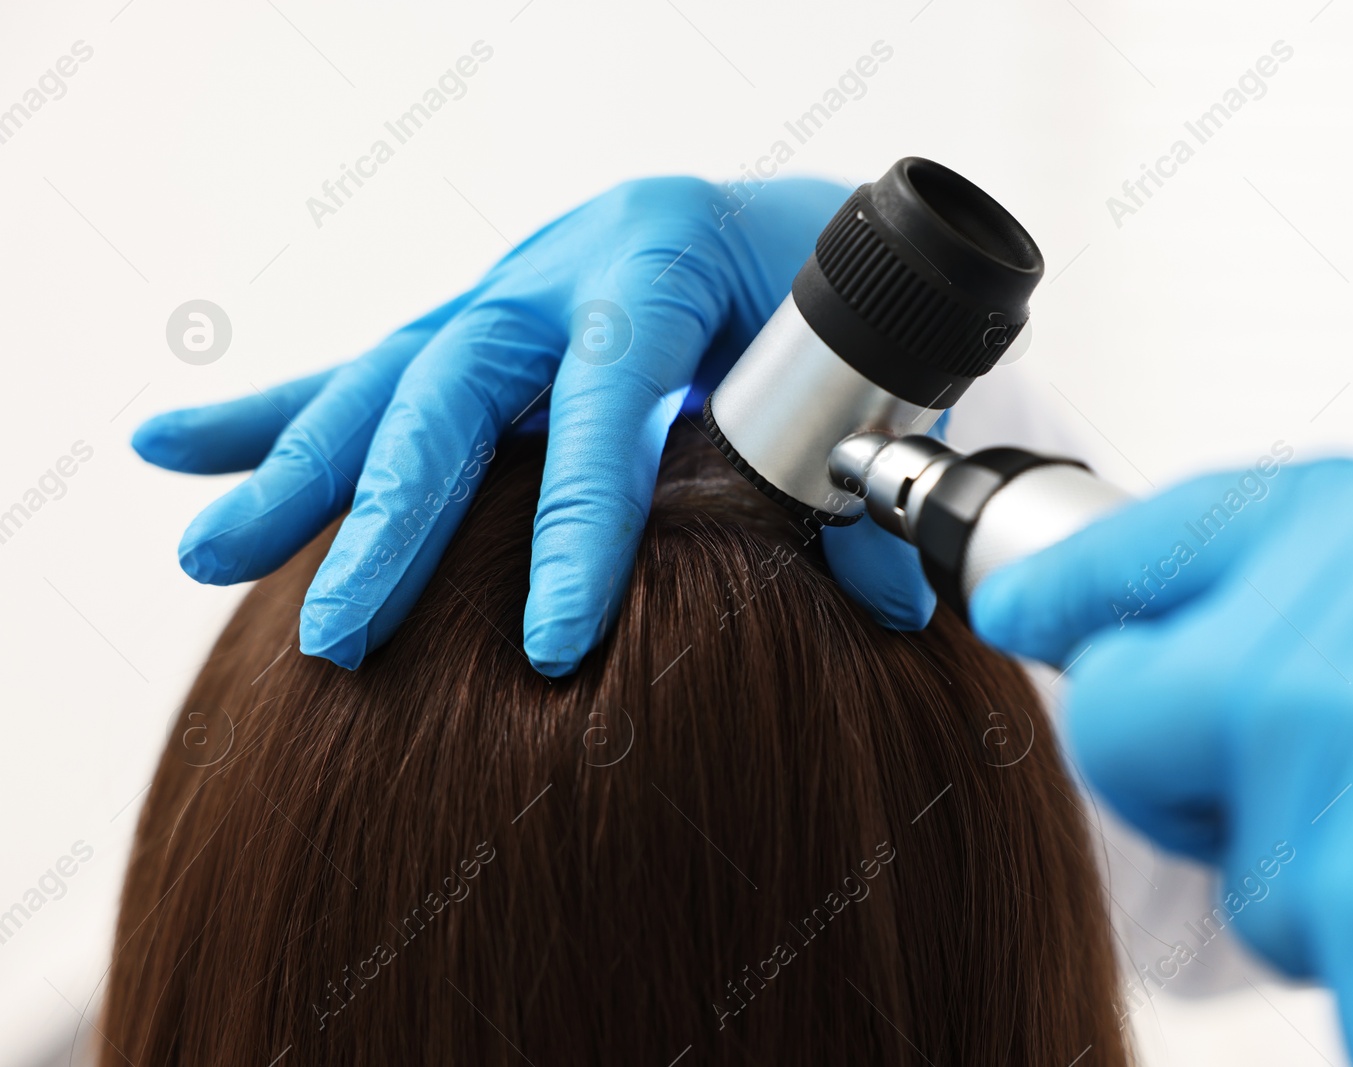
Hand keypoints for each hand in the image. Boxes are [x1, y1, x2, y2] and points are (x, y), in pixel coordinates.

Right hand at [133, 177, 934, 672]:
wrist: (789, 220)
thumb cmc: (822, 296)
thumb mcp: (856, 369)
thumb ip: (862, 482)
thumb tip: (889, 606)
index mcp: (657, 259)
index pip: (606, 397)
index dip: (579, 522)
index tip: (553, 646)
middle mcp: (555, 267)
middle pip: (454, 392)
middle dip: (390, 518)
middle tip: (337, 637)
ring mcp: (499, 294)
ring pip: (383, 382)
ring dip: (293, 471)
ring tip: (209, 552)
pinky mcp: (470, 327)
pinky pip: (365, 371)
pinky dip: (273, 413)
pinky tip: (179, 452)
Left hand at [971, 455, 1352, 1064]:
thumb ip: (1341, 587)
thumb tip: (1130, 618)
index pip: (1159, 542)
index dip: (1077, 588)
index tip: (1021, 609)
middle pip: (1128, 714)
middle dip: (1192, 768)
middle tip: (1350, 789)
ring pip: (1235, 862)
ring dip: (1336, 880)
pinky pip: (1309, 958)